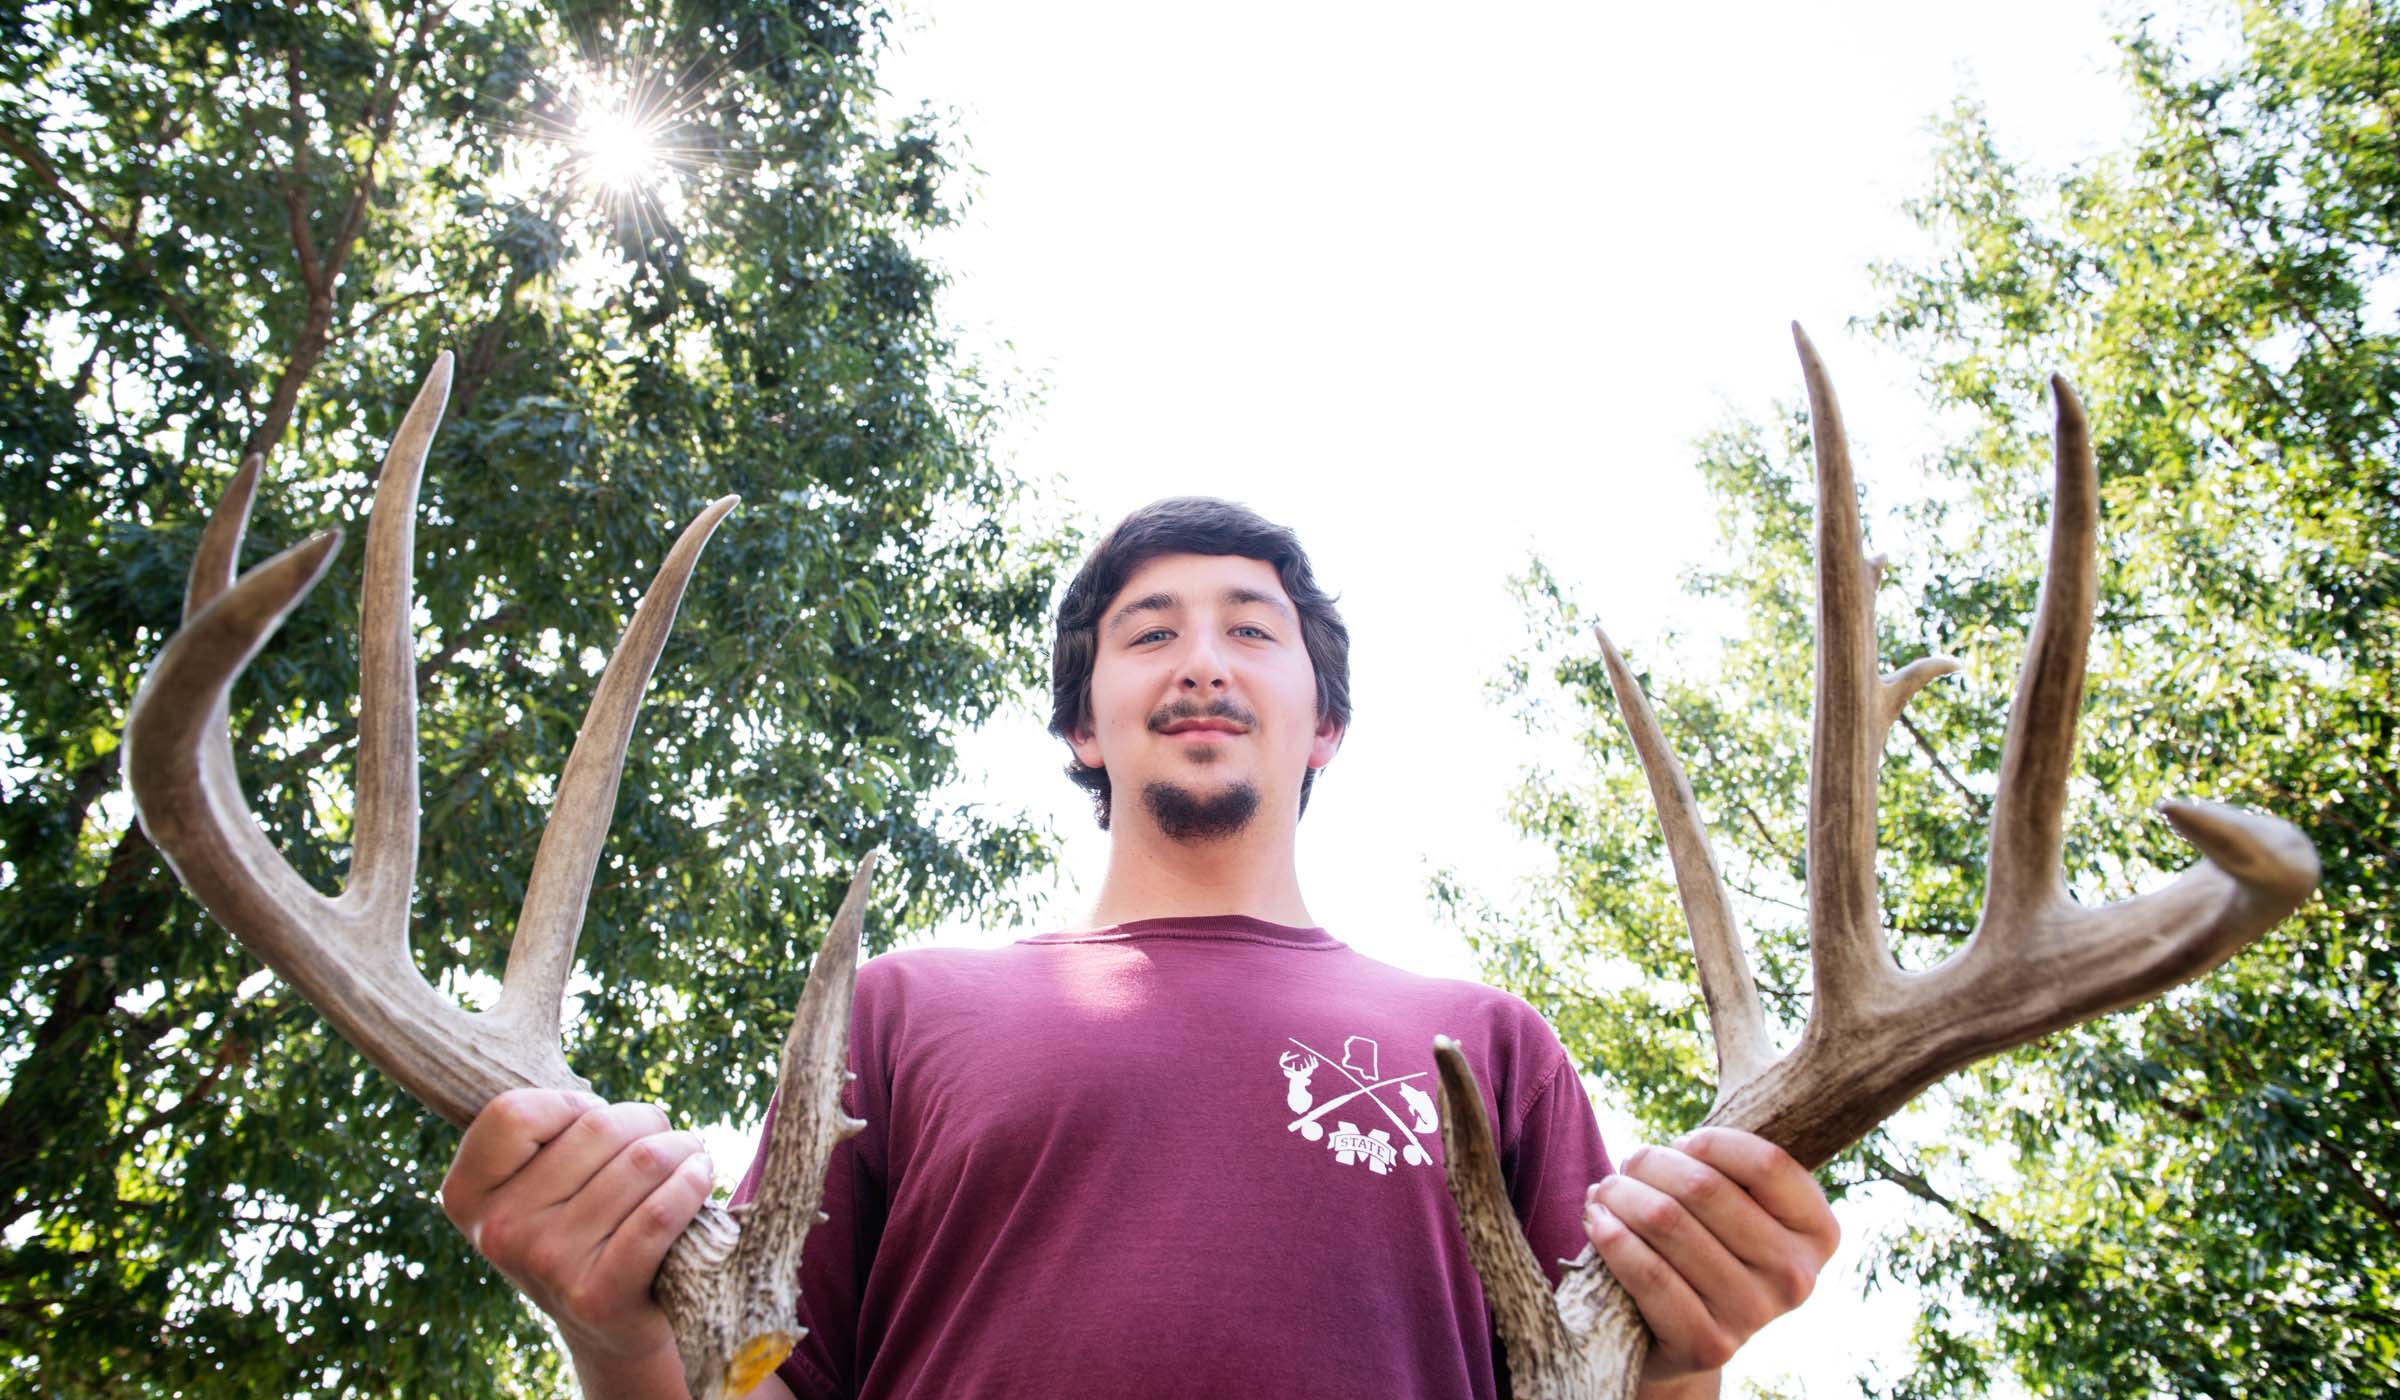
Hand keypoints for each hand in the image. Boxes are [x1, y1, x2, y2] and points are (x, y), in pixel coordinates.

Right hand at [439, 1088, 715, 1366]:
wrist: (606, 1324)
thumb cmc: (581, 1224)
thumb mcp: (539, 1178)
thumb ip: (546, 1130)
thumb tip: (595, 1103)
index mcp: (469, 1193)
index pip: (514, 1112)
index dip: (570, 1105)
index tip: (592, 1125)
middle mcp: (499, 1231)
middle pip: (595, 1127)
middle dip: (644, 1121)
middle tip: (660, 1137)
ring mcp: (547, 1263)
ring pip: (641, 1161)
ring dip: (680, 1147)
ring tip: (687, 1155)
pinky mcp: (598, 1295)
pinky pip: (660, 1214)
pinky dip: (691, 1184)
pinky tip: (699, 1175)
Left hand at [1582, 1126, 1839, 1385]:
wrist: (1684, 1336)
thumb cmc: (1709, 1244)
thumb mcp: (1739, 1203)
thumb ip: (1729, 1163)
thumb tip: (1675, 1143)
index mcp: (1817, 1232)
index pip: (1767, 1163)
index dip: (1711, 1143)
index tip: (1680, 1144)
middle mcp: (1796, 1276)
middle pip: (1705, 1188)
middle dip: (1652, 1164)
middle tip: (1628, 1164)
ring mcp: (1755, 1314)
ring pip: (1667, 1222)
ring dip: (1621, 1195)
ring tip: (1605, 1190)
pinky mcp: (1710, 1344)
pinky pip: (1648, 1273)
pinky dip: (1612, 1237)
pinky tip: (1598, 1222)